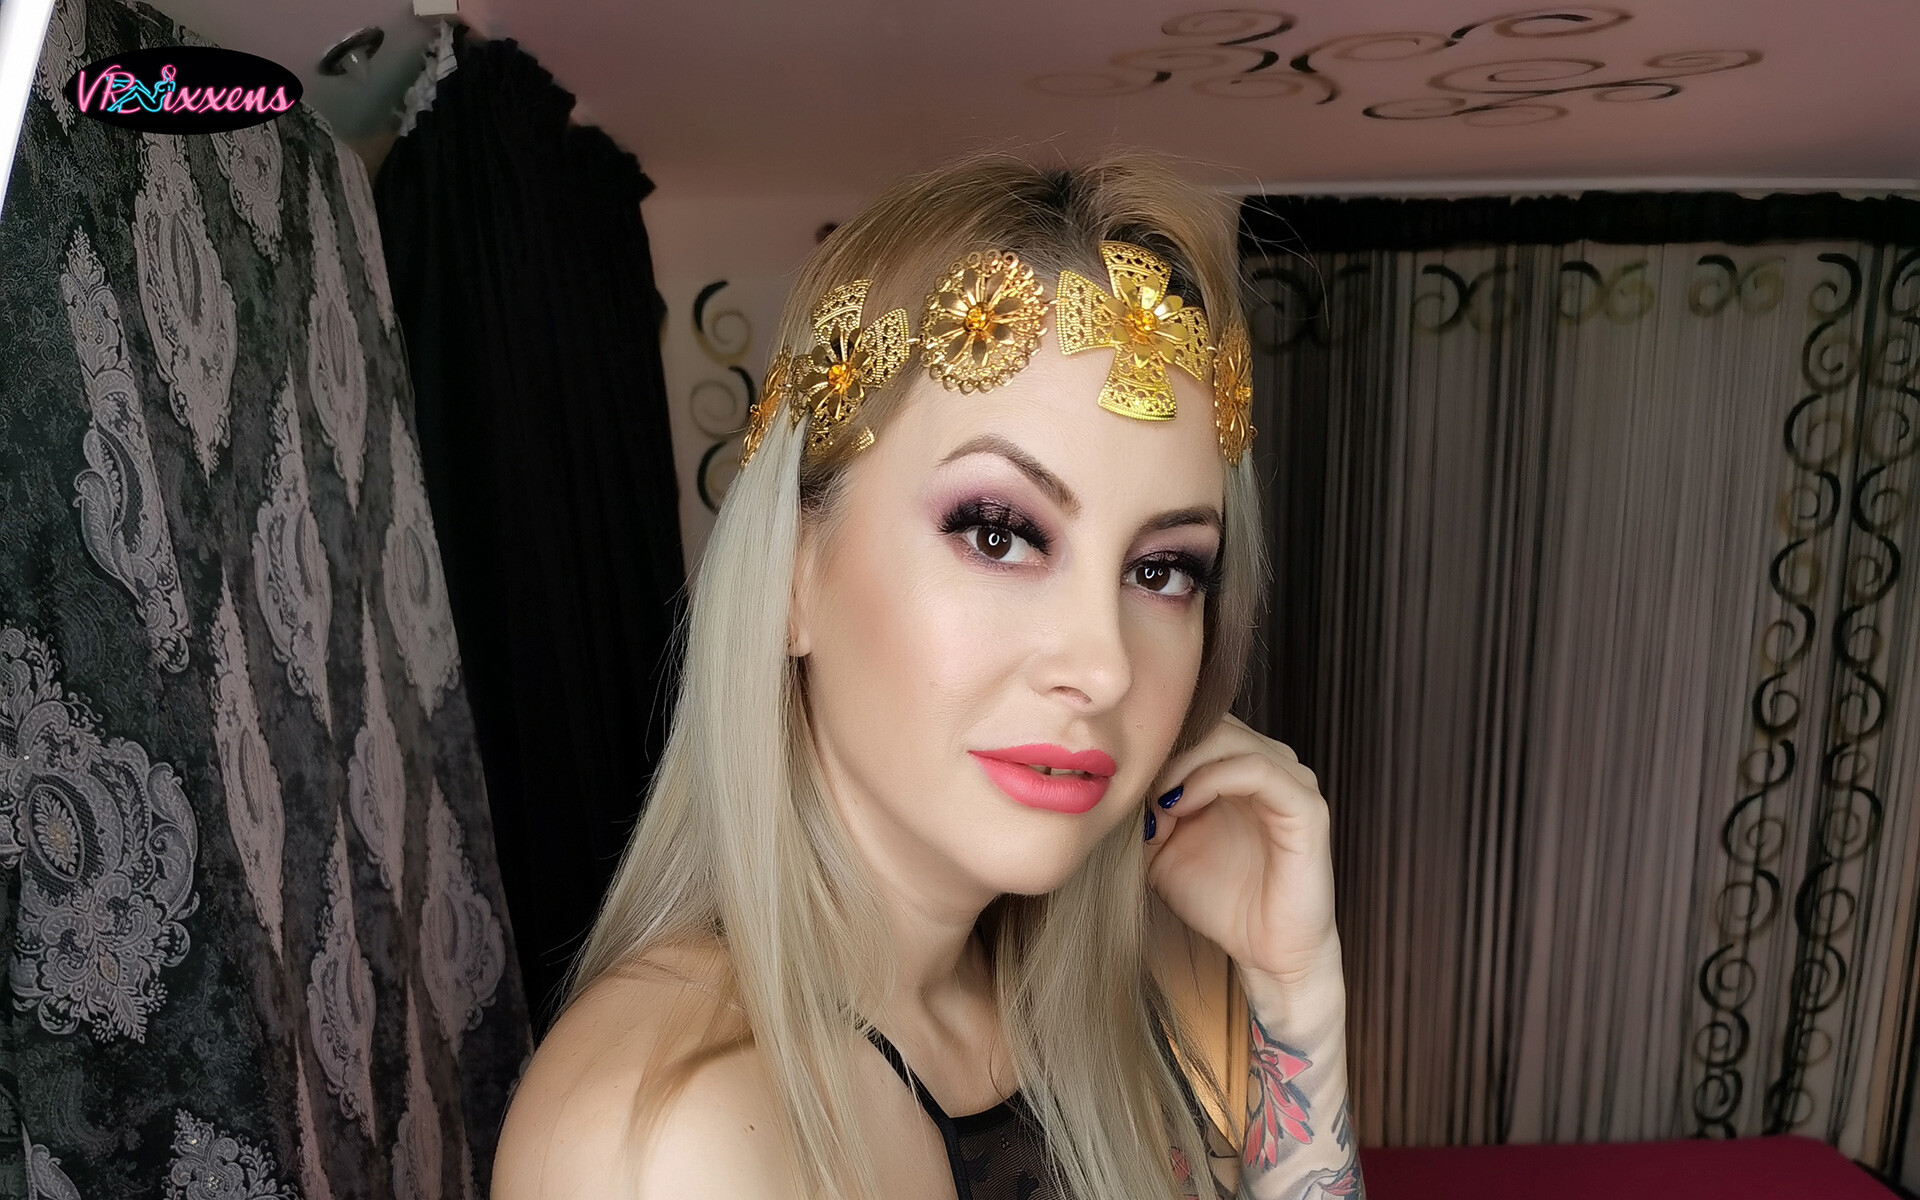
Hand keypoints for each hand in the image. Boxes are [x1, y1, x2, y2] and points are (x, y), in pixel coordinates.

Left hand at [1143, 712, 1340, 991]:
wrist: (1265, 952)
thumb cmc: (1218, 900)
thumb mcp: (1159, 849)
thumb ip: (1140, 811)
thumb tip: (1112, 780)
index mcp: (1235, 768)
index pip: (1194, 721)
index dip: (1155, 741)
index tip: (1121, 777)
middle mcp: (1267, 765)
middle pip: (1210, 720)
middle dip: (1165, 749)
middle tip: (1134, 788)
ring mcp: (1291, 782)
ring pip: (1230, 736)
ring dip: (1181, 762)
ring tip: (1156, 802)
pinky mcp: (1306, 806)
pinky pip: (1257, 769)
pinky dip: (1212, 778)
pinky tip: (1181, 805)